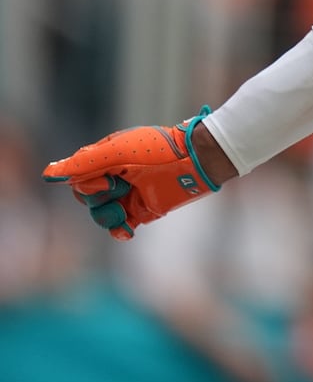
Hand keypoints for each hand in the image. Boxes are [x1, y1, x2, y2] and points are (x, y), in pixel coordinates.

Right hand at [41, 108, 225, 239]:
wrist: (195, 161)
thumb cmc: (159, 150)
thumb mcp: (117, 153)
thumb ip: (84, 164)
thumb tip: (48, 174)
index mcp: (105, 159)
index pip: (77, 179)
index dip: (87, 185)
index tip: (109, 179)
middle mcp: (113, 177)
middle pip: (86, 199)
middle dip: (97, 199)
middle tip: (120, 188)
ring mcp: (127, 194)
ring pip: (100, 214)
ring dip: (107, 216)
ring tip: (124, 211)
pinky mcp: (142, 210)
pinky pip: (120, 227)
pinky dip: (119, 231)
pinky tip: (126, 231)